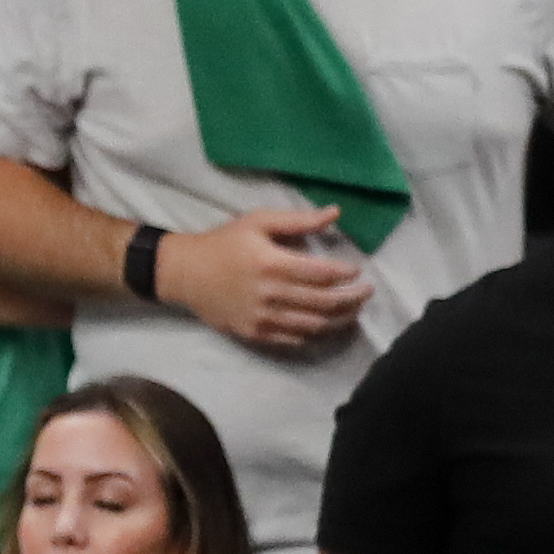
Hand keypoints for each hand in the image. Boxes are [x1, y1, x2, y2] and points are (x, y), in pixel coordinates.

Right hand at [156, 209, 370, 351]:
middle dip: (350, 300)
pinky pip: (291, 340)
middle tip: (366, 293)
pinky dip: (313, 336)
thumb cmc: (224, 242)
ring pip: (311, 326)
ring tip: (353, 313)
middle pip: (322, 303)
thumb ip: (299, 221)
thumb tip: (335, 213)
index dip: (345, 275)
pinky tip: (325, 328)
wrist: (186, 274)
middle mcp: (270, 295)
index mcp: (273, 264)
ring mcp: (262, 319)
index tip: (358, 271)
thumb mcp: (260, 221)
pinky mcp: (254, 334)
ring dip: (338, 321)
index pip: (321, 274)